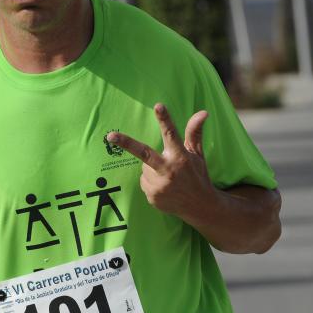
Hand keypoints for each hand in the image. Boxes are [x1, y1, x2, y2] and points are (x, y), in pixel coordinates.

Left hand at [106, 103, 217, 221]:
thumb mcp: (197, 154)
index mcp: (181, 157)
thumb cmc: (197, 175)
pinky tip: (165, 187)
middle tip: (110, 136)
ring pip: (144, 168)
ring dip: (152, 168)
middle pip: (144, 153)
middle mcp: (169, 171)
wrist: (200, 207)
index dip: (164, 120)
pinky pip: (143, 181)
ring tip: (168, 177)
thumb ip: (194, 132)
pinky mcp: (152, 197)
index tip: (158, 106)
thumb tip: (203, 111)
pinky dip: (151, 181)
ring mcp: (159, 186)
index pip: (171, 134)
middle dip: (126, 143)